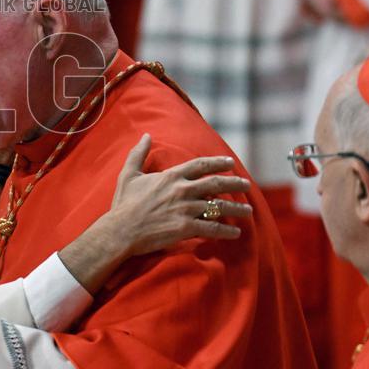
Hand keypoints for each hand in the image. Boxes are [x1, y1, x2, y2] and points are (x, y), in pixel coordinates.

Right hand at [59, 135, 252, 293]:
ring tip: (248, 211)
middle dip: (234, 183)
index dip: (217, 162)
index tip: (230, 162)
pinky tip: (236, 232)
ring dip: (236, 209)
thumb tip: (146, 136)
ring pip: (218, 207)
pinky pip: (212, 228)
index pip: (200, 165)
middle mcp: (182, 190)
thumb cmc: (123, 203)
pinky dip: (226, 231)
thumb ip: (139, 154)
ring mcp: (185, 209)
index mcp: (171, 176)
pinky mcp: (186, 228)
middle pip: (216, 183)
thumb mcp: (128, 174)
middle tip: (247, 185)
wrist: (120, 230)